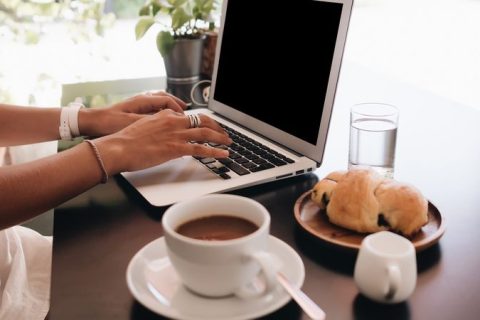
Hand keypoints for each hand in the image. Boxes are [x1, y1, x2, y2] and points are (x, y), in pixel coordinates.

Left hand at [78, 91, 186, 136]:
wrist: (91, 123)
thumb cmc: (109, 122)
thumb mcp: (133, 123)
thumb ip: (152, 121)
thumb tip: (167, 122)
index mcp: (143, 100)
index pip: (167, 100)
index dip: (178, 108)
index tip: (184, 116)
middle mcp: (141, 99)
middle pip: (164, 98)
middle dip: (176, 104)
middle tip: (185, 111)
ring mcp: (137, 104)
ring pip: (158, 102)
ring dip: (169, 107)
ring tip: (176, 114)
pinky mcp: (133, 110)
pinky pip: (152, 108)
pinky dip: (161, 111)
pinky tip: (162, 120)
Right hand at [95, 110, 231, 173]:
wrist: (118, 147)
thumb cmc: (126, 141)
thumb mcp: (145, 127)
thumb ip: (159, 128)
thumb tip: (167, 136)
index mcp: (165, 115)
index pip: (189, 115)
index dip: (202, 121)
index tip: (208, 126)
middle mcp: (173, 121)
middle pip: (202, 120)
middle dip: (216, 126)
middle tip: (224, 133)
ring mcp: (175, 134)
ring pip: (205, 132)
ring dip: (220, 137)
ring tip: (228, 142)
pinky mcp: (176, 148)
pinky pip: (201, 149)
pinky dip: (215, 151)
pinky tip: (223, 154)